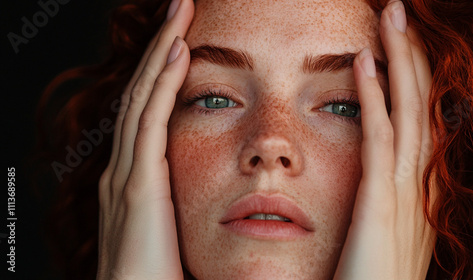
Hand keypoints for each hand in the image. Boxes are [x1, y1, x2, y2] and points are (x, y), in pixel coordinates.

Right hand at [96, 0, 193, 278]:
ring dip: (162, 53)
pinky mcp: (138, 184)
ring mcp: (127, 173)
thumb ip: (186, 205)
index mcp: (137, 178)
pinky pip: (150, 120)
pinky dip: (162, 84)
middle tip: (180, 10)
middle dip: (160, 49)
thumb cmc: (162, 279)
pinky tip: (177, 53)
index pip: (149, 110)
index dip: (164, 73)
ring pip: (144, 96)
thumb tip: (224, 194)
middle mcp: (126, 167)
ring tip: (179, 14)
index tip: (185, 41)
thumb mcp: (174, 232)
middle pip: (143, 93)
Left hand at [333, 1, 435, 278]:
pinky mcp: (380, 205)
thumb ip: (385, 207)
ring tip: (391, 17)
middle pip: (420, 106)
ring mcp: (404, 194)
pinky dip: (373, 97)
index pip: (421, 122)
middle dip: (413, 56)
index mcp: (419, 192)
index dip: (415, 80)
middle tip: (400, 13)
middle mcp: (420, 185)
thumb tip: (378, 185)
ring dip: (400, 61)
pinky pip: (377, 139)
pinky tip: (363, 62)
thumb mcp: (388, 239)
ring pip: (407, 112)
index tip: (401, 46)